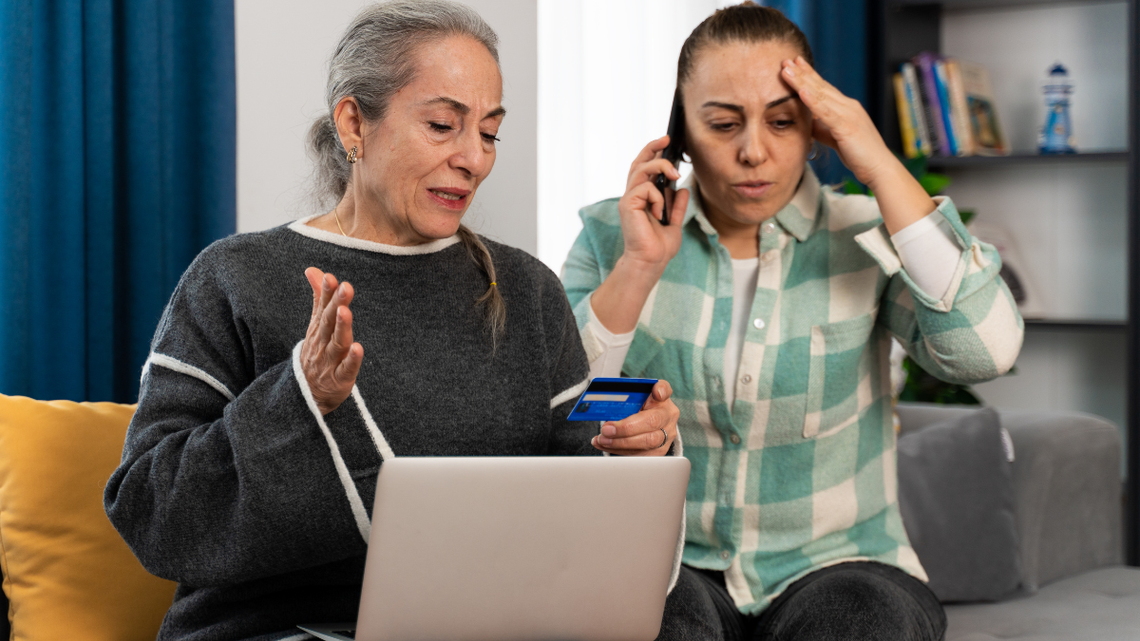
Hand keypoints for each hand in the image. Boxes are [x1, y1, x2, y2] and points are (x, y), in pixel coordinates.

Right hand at [301, 267, 363, 414]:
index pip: (323, 307)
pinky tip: (358, 348)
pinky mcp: (340, 379)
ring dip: (342, 327)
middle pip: (329, 322)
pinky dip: (352, 360)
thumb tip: (313, 269)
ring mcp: (330, 361)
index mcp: (319, 329)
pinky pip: (346, 369)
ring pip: (336, 343)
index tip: (332, 277)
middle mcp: (323, 342)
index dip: (327, 292)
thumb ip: (319, 298)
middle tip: (345, 287)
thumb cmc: (317, 353)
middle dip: (336, 304)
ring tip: (345, 311)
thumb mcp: (316, 325)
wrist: (307, 393)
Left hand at [591, 380, 680, 455]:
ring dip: (620, 443)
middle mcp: (668, 417)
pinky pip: (640, 454)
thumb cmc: (639, 408)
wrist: (646, 421)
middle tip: (606, 430)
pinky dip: (620, 451)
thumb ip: (627, 395)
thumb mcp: (634, 397)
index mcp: (662, 399)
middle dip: (626, 429)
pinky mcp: (659, 451)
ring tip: (603, 440)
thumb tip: (610, 399)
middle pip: (652, 422)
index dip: (661, 391)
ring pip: (646, 443)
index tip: (657, 392)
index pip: (665, 391)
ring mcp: (666, 436)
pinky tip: (607, 446)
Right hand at [617, 136, 690, 272]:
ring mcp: (628, 199)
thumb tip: (682, 189)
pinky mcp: (627, 204)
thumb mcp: (674, 222)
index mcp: (641, 198)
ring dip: (661, 167)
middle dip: (652, 147)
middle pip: (638, 162)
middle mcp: (632, 196)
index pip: (643, 168)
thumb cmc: (659, 247)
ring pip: (642, 169)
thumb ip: (677, 206)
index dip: (652, 152)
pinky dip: (658, 197)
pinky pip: (646, 188)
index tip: (666, 141)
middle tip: (667, 140)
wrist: (651, 261)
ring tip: (676, 176)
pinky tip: (659, 213)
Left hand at [780, 56, 896, 187]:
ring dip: (802, 81)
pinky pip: (827, 112)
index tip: (794, 64)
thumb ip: (823, 128)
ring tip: (787, 70)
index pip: (824, 88)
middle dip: (802, 72)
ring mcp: (848, 114)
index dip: (808, 75)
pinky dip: (813, 101)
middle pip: (821, 86)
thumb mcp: (837, 138)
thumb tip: (809, 122)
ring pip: (821, 94)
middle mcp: (848, 106)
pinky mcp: (847, 127)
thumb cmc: (860, 155)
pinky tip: (801, 91)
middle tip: (785, 59)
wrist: (879, 168)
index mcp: (846, 108)